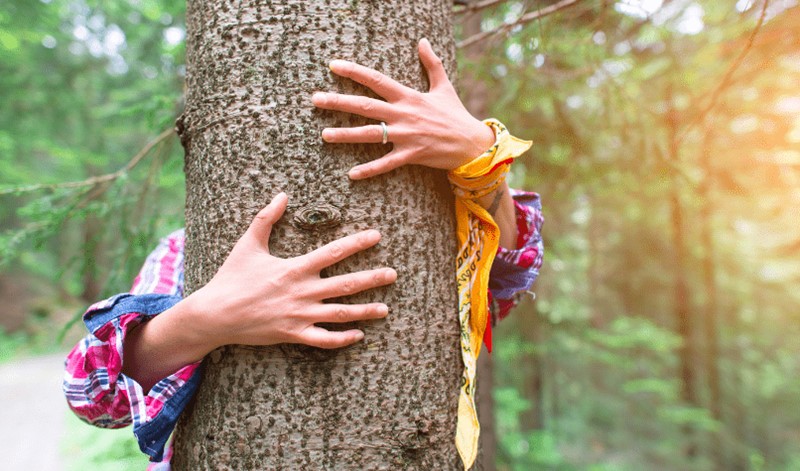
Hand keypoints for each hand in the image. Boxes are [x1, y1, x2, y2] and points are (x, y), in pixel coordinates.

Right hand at [186, 192, 396, 349]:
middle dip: (372, 278)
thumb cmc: (232, 277)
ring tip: (385, 308)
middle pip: (345, 284)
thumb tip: (282, 194)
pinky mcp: (294, 334)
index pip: (333, 252)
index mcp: (294, 268)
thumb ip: (267, 218)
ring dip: (364, 311)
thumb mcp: (248, 244)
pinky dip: (342, 339)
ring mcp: (300, 315)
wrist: (215, 314)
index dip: (357, 243)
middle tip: (393, 274)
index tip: (376, 236)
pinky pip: (324, 339)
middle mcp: (302, 292)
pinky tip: (359, 335)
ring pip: (340, 314)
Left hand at [312, 38, 495, 179]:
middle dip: (338, 102)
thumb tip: (423, 41)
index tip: (333, 66)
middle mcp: (404, 114)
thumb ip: (431, 63)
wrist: (472, 143)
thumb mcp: (443, 86)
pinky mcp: (411, 155)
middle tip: (315, 99)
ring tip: (324, 134)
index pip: (376, 80)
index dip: (354, 71)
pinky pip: (386, 163)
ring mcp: (406, 135)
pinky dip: (369, 169)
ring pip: (370, 134)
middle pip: (365, 106)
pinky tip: (351, 174)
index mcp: (408, 96)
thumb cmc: (455, 115)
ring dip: (346, 135)